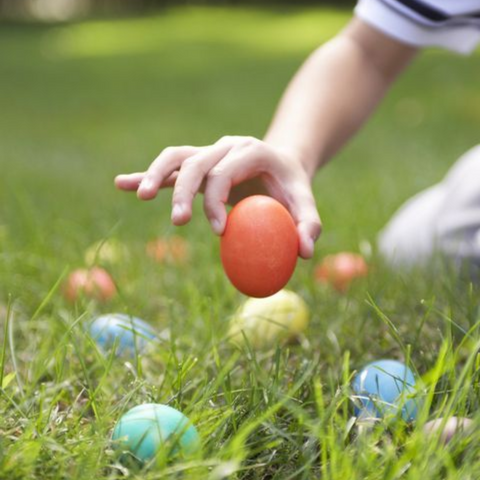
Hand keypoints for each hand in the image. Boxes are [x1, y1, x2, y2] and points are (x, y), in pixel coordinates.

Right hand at [115, 136, 320, 258]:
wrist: (282, 165)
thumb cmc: (292, 188)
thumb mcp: (306, 204)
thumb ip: (309, 225)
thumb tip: (304, 254)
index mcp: (253, 151)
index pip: (225, 171)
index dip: (217, 199)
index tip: (218, 231)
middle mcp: (227, 146)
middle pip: (196, 163)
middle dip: (183, 191)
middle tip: (179, 222)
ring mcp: (210, 152)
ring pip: (177, 157)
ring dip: (156, 175)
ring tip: (140, 196)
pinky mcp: (198, 162)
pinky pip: (170, 167)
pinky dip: (145, 174)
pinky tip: (121, 183)